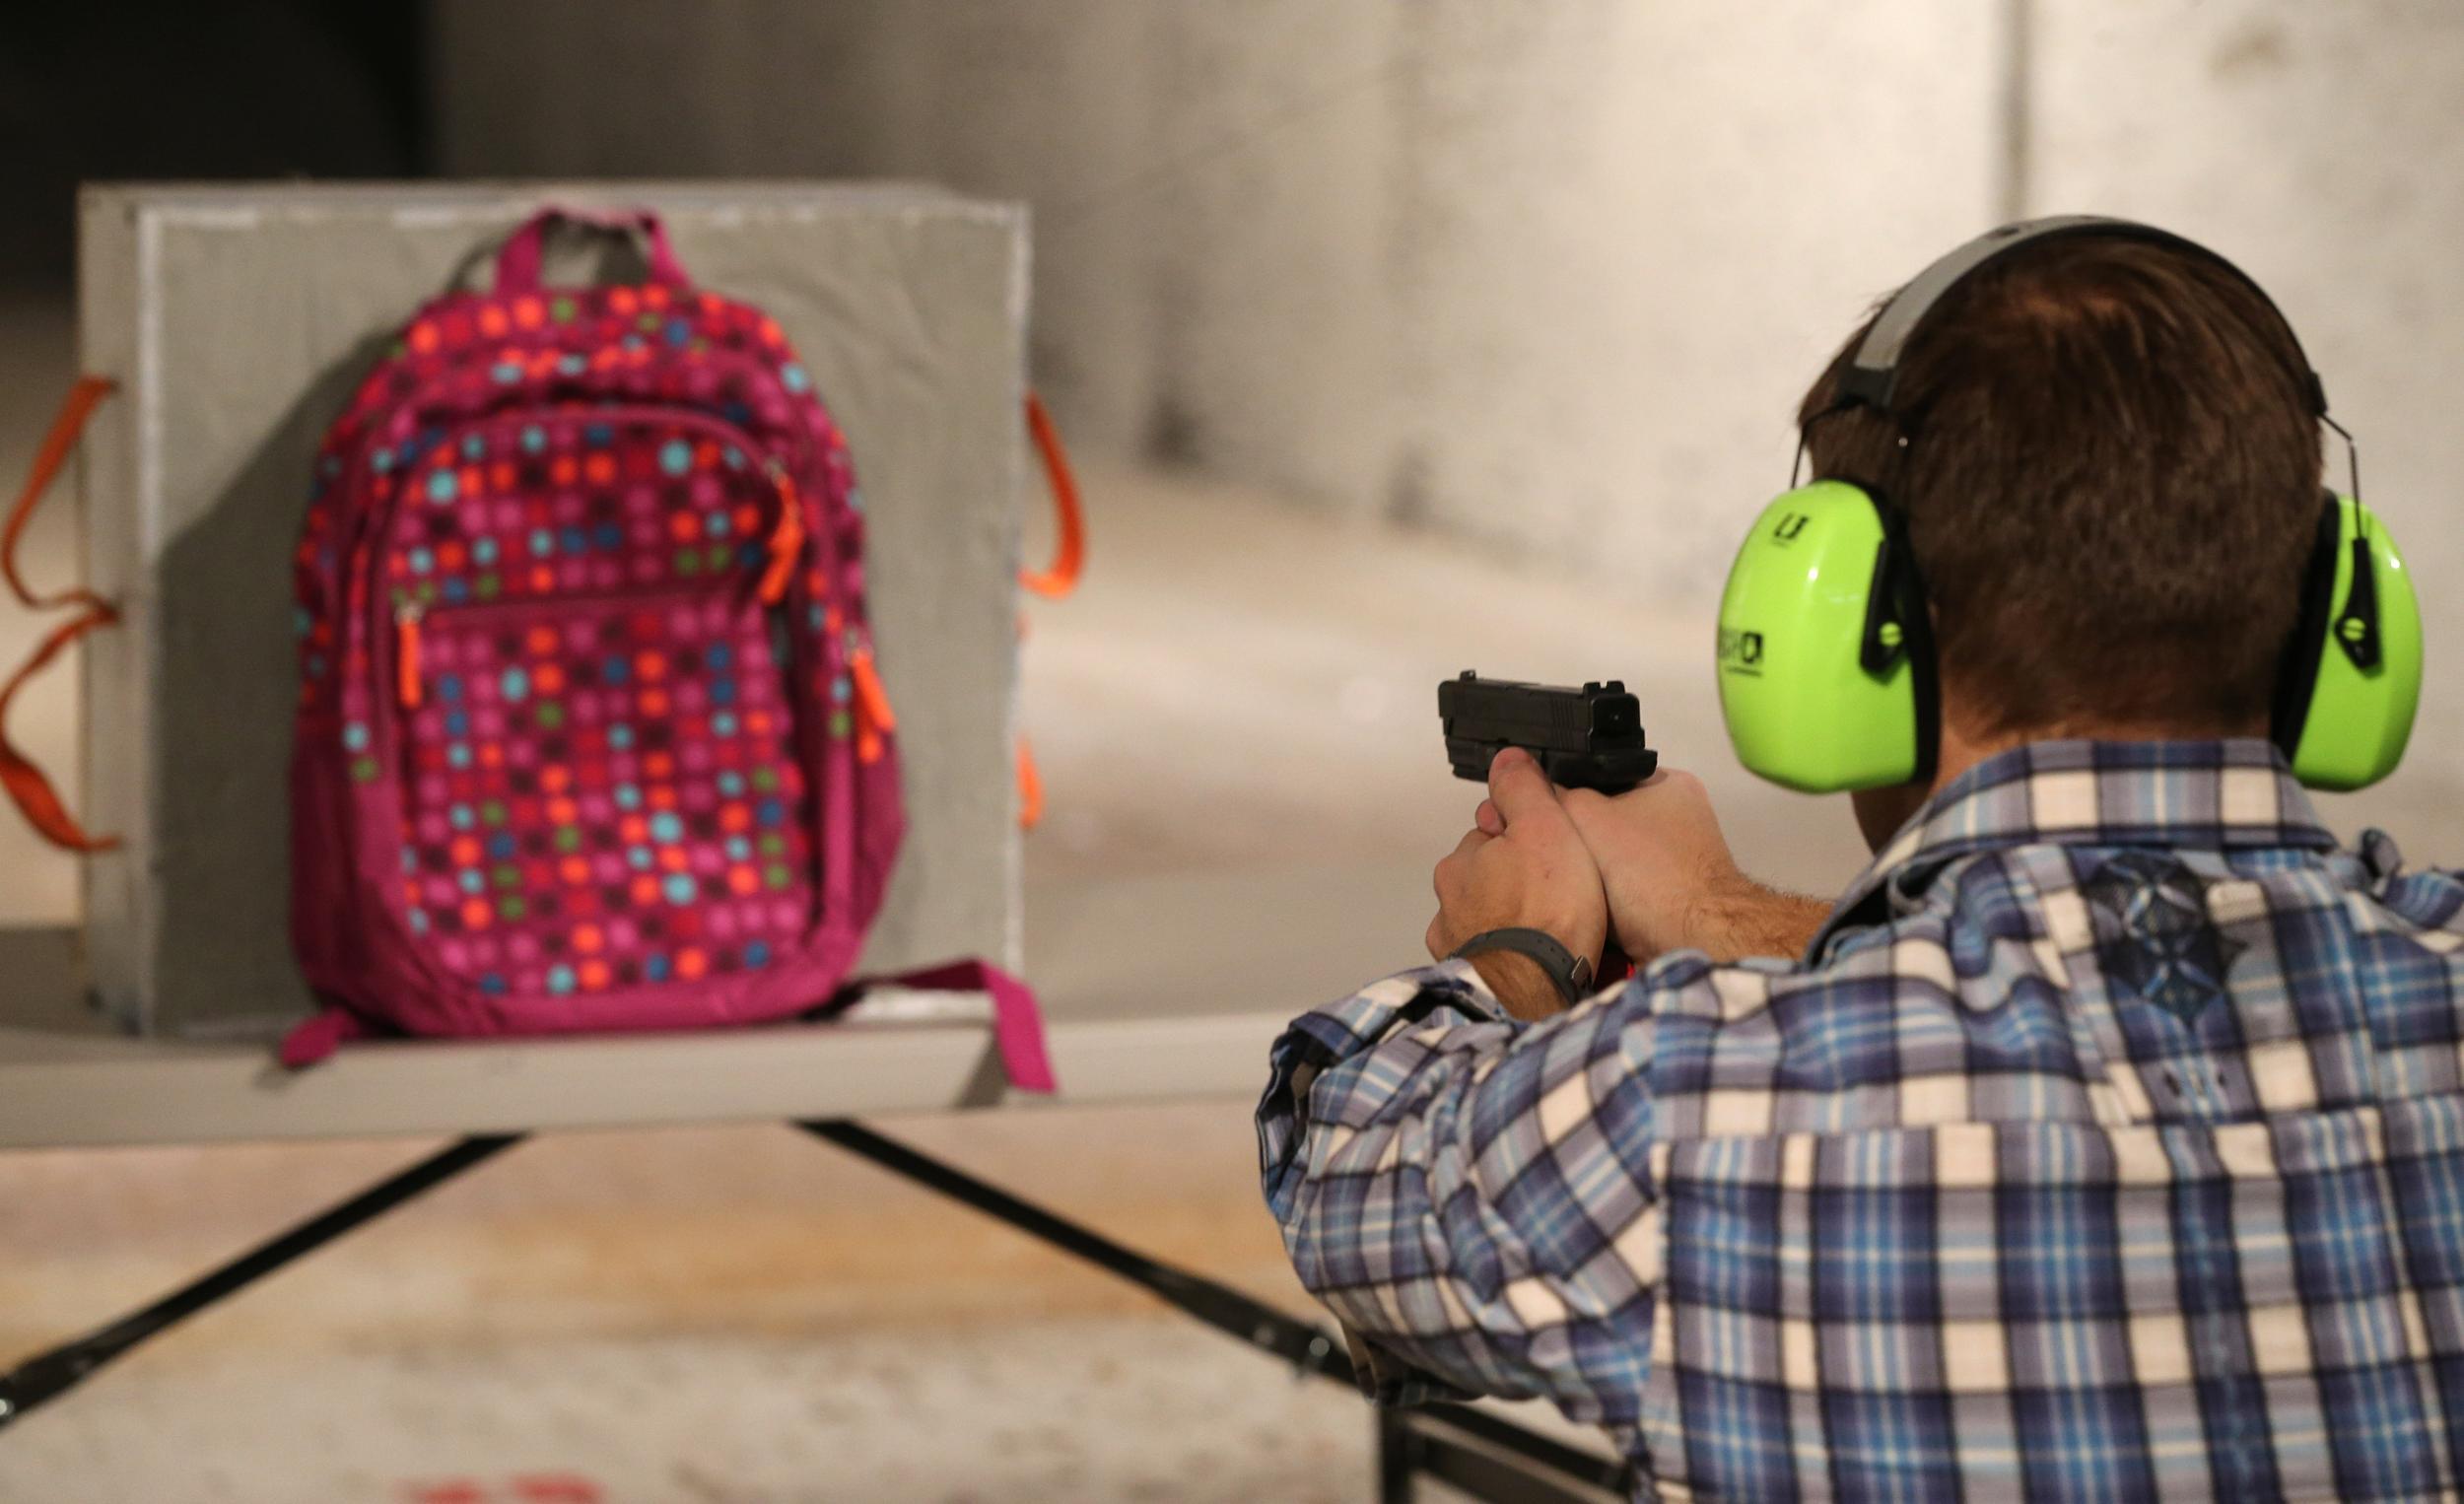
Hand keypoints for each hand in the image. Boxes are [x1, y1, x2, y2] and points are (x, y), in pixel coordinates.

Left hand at [1427, 748, 1608, 1017]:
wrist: (1533, 992)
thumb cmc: (1544, 912)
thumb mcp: (1544, 828)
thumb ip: (1523, 789)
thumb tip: (1507, 758)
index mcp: (1462, 862)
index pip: (1494, 836)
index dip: (1528, 840)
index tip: (1556, 856)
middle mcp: (1450, 901)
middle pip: (1492, 879)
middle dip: (1520, 884)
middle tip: (1562, 897)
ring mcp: (1457, 943)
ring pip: (1493, 920)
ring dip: (1517, 923)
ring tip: (1556, 934)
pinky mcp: (1474, 979)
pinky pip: (1498, 958)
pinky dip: (1515, 957)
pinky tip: (1542, 961)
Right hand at [1482, 766, 1823, 964]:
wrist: (1693, 941)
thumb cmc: (1650, 873)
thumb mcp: (1585, 814)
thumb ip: (1556, 794)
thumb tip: (1533, 790)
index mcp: (1668, 784)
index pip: (1599, 778)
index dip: (1564, 794)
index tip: (1538, 814)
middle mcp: (1679, 821)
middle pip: (1602, 823)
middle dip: (1575, 842)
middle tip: (1548, 854)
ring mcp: (1677, 865)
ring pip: (1609, 863)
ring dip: (1587, 877)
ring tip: (1564, 884)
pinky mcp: (1671, 904)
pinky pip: (1622, 896)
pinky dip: (1604, 904)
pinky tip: (1586, 909)